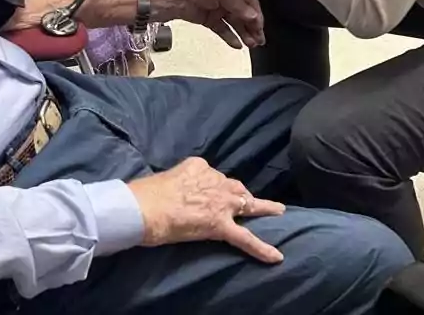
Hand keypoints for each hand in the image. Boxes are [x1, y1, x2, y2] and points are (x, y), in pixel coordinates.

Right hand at [128, 157, 284, 262]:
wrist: (145, 207)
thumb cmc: (145, 194)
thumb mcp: (164, 179)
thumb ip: (176, 184)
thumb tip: (172, 194)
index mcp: (198, 167)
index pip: (213, 176)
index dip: (215, 185)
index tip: (212, 191)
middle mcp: (213, 180)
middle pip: (235, 186)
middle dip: (242, 193)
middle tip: (248, 200)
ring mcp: (220, 203)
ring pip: (248, 205)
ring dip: (263, 208)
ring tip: (277, 211)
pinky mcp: (220, 225)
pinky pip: (245, 238)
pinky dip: (261, 248)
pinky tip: (275, 256)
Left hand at [151, 0, 263, 48]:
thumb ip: (237, 5)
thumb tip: (255, 17)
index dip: (256, 12)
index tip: (261, 27)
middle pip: (243, 11)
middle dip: (252, 25)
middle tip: (259, 41)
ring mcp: (215, 6)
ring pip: (234, 21)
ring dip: (243, 32)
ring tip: (251, 45)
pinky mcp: (207, 18)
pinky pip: (222, 28)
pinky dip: (229, 36)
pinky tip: (237, 45)